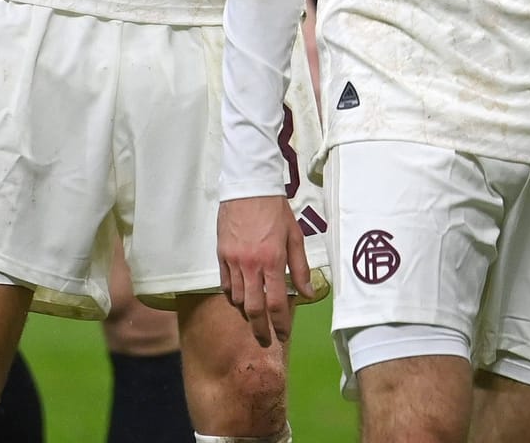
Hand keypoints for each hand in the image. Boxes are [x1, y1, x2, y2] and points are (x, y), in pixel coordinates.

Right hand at [217, 194, 312, 347]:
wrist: (249, 188)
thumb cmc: (276, 211)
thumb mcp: (295, 236)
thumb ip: (300, 267)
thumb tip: (308, 293)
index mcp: (272, 260)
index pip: (276, 303)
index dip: (280, 323)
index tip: (283, 335)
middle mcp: (251, 265)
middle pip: (253, 308)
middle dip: (260, 329)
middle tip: (265, 341)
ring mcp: (233, 262)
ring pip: (237, 299)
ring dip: (247, 312)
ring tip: (256, 318)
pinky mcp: (221, 256)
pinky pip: (225, 285)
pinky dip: (233, 296)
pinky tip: (241, 298)